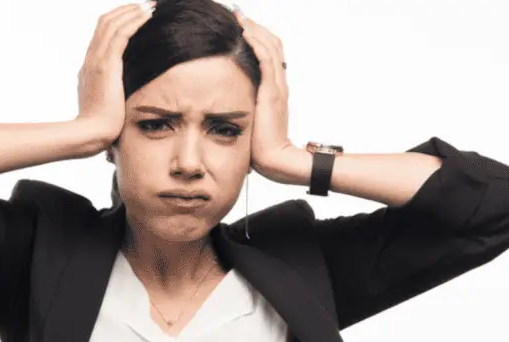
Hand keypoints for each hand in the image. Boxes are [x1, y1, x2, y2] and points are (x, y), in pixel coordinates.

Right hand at [74, 1, 154, 156]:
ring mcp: (96, 61)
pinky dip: (134, 22)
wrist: (92, 134)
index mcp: (89, 67)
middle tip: (145, 5)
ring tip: (149, 6)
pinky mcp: (106, 65)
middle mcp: (90, 59)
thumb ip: (115, 94)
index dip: (118, 20)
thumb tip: (127, 95)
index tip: (135, 15)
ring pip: (112, 24)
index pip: (102, 34)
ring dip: (132, 12)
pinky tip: (147, 17)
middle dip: (126, 10)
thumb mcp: (108, 105)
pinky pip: (120, 35)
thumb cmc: (103, 127)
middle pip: (105, 23)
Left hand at [235, 10, 301, 182]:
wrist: (276, 160)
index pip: (271, 55)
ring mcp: (277, 87)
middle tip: (239, 15)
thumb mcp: (252, 122)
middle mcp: (279, 84)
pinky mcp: (271, 92)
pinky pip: (265, 60)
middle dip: (255, 27)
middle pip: (273, 44)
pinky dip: (256, 43)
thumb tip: (229, 107)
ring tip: (239, 17)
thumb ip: (246, 109)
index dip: (258, 38)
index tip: (241, 27)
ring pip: (270, 47)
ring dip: (254, 29)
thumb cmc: (262, 148)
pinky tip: (244, 32)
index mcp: (275, 90)